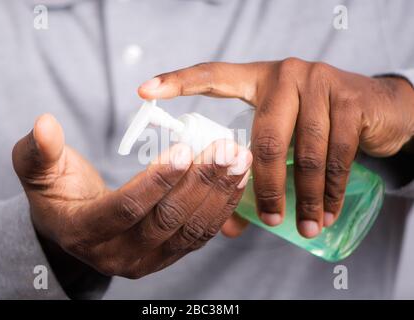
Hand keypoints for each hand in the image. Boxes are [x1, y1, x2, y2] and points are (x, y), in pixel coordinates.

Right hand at [12, 114, 251, 277]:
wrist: (75, 226)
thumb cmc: (58, 194)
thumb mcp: (38, 172)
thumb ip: (39, 150)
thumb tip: (44, 123)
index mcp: (84, 232)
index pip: (126, 208)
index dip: (156, 181)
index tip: (185, 149)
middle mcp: (118, 255)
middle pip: (166, 221)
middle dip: (199, 183)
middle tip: (225, 150)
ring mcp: (146, 260)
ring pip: (189, 230)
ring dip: (218, 194)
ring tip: (239, 160)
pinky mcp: (167, 255)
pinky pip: (199, 235)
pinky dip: (220, 207)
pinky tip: (237, 179)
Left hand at [138, 59, 413, 237]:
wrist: (377, 108)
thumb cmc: (316, 125)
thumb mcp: (282, 139)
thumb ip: (258, 174)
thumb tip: (232, 224)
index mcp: (256, 79)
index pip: (212, 76)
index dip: (178, 82)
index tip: (144, 90)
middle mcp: (284, 74)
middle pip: (263, 138)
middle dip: (265, 187)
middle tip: (267, 219)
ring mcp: (318, 82)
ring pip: (303, 152)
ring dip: (304, 197)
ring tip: (306, 225)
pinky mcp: (349, 98)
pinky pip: (336, 155)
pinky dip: (331, 191)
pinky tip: (327, 213)